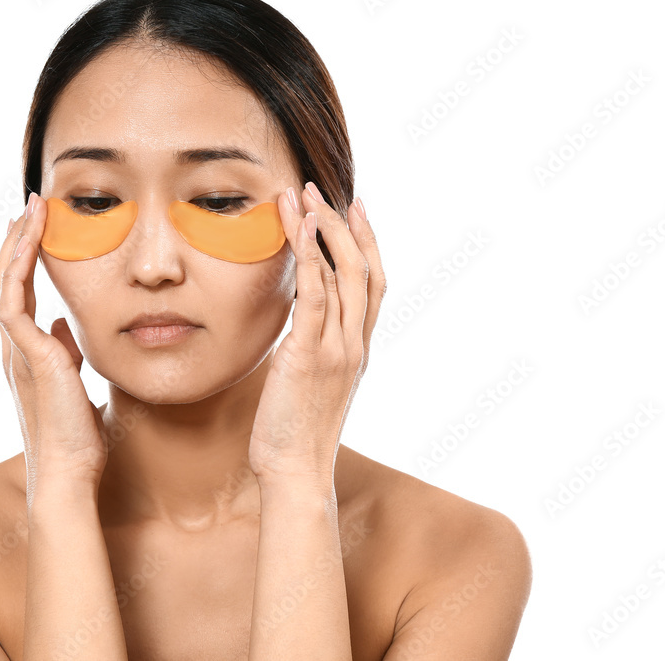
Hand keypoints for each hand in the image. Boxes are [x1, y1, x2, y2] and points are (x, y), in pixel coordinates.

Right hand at [0, 193, 107, 496]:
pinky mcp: (29, 355)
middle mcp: (14, 348)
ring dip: (18, 242)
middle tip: (30, 206)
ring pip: (5, 282)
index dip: (24, 260)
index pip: (19, 295)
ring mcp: (17, 350)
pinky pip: (14, 298)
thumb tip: (64, 327)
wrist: (69, 472)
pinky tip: (33, 237)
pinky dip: (21, 263)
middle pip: (6, 280)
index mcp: (25, 354)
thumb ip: (64, 353)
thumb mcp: (73, 382)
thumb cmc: (74, 437)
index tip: (35, 229)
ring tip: (31, 208)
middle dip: (17, 241)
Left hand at [248, 182, 385, 486]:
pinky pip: (315, 293)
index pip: (371, 285)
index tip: (355, 210)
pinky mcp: (310, 354)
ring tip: (303, 194)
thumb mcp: (309, 387)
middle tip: (325, 190)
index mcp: (357, 351)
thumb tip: (293, 334)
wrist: (295, 473)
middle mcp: (355, 344)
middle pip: (364, 269)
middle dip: (346, 225)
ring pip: (342, 272)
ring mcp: (338, 348)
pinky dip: (310, 255)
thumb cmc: (293, 434)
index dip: (367, 244)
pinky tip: (299, 227)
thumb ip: (310, 354)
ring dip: (323, 227)